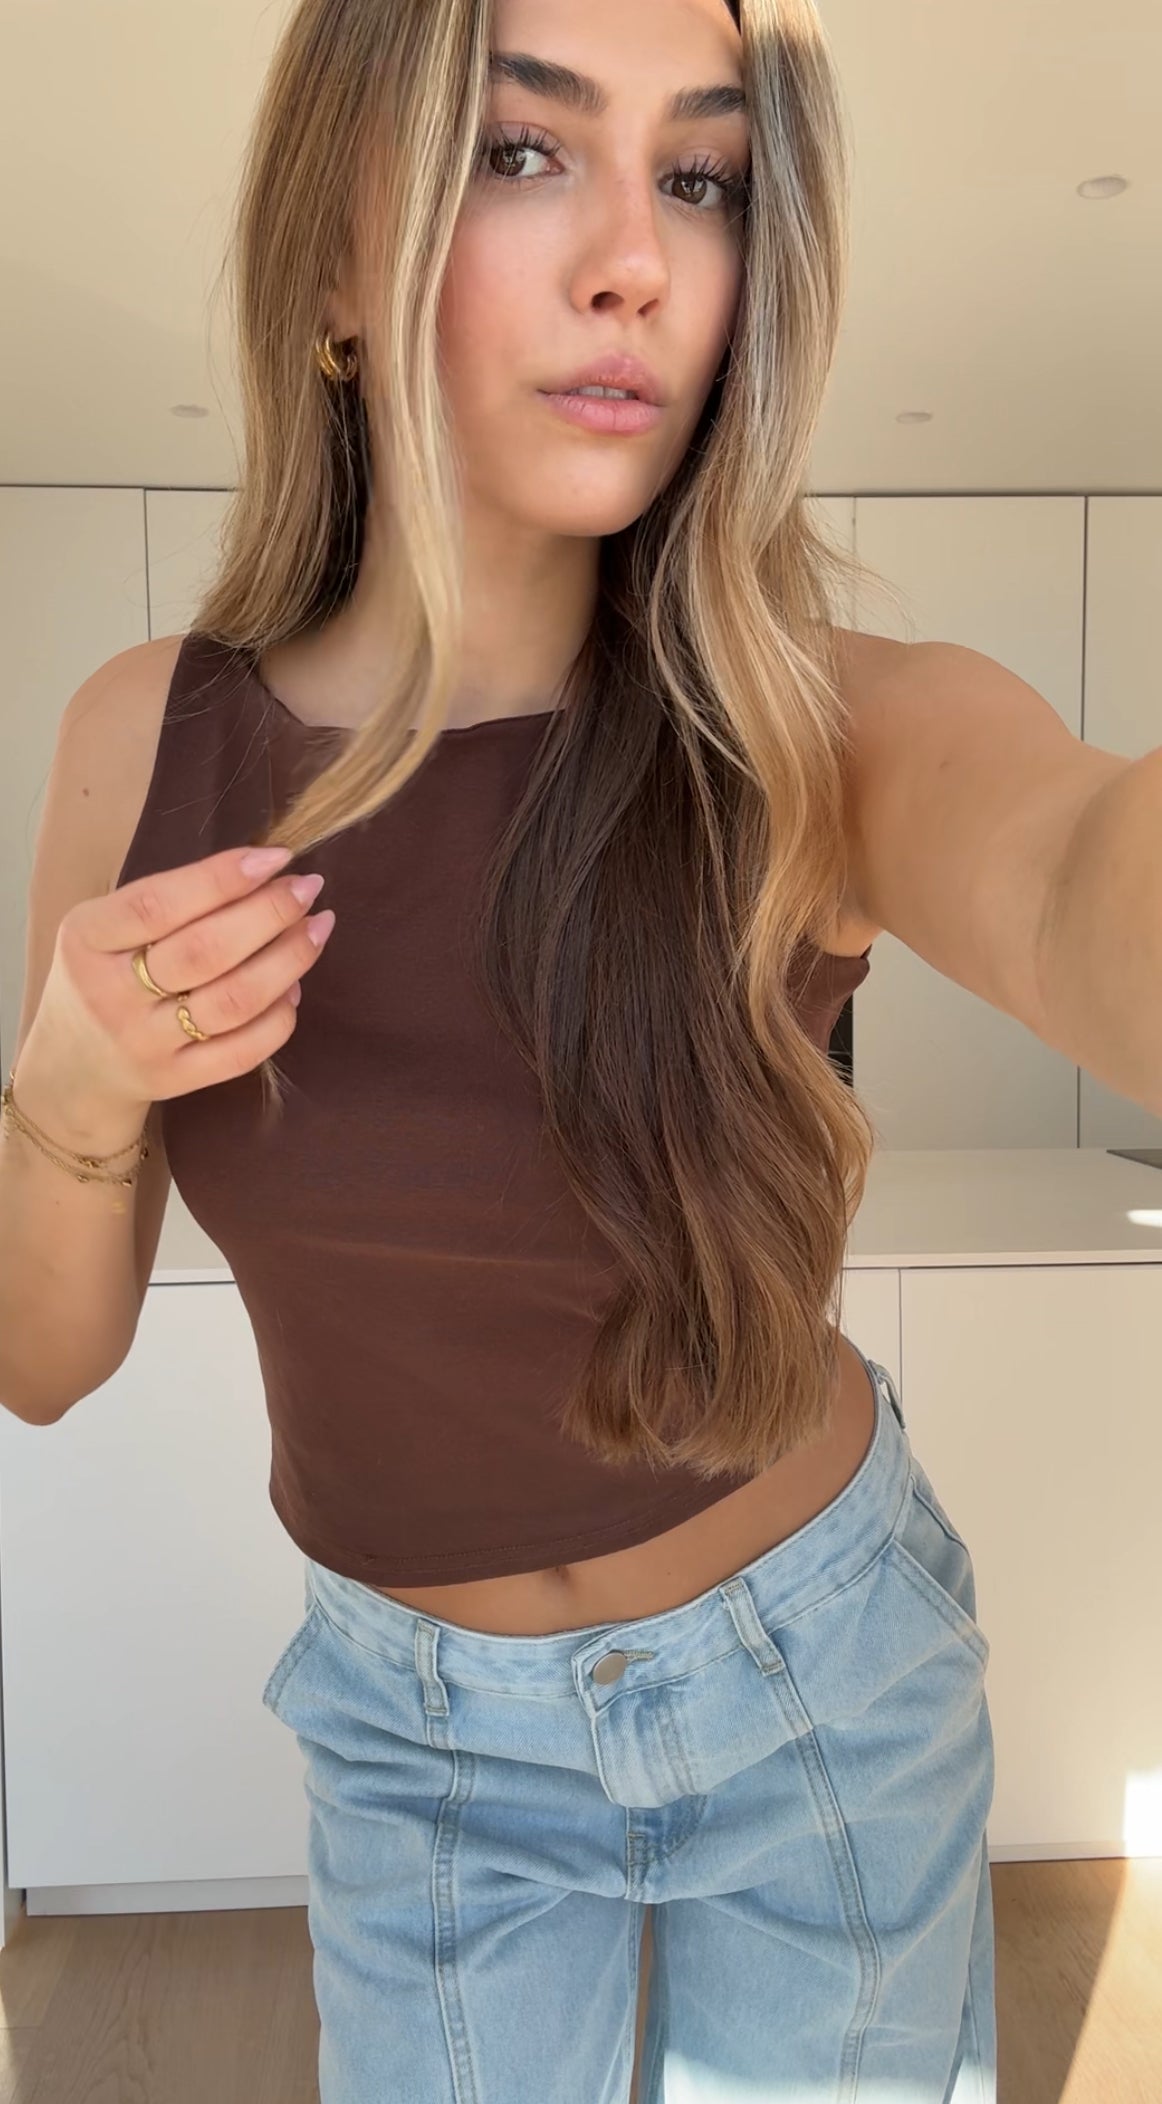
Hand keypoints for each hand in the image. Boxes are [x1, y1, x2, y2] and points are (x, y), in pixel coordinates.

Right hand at [14, 847, 335, 1142]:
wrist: (72, 1066)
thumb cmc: (104, 975)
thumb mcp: (106, 928)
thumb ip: (170, 901)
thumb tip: (264, 874)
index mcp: (88, 940)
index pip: (159, 905)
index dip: (223, 878)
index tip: (275, 858)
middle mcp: (111, 995)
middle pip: (206, 952)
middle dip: (270, 914)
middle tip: (307, 889)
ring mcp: (144, 1044)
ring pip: (234, 1001)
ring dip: (288, 959)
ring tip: (316, 928)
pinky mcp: (174, 1080)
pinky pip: (243, 1050)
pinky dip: (280, 1014)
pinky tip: (294, 985)